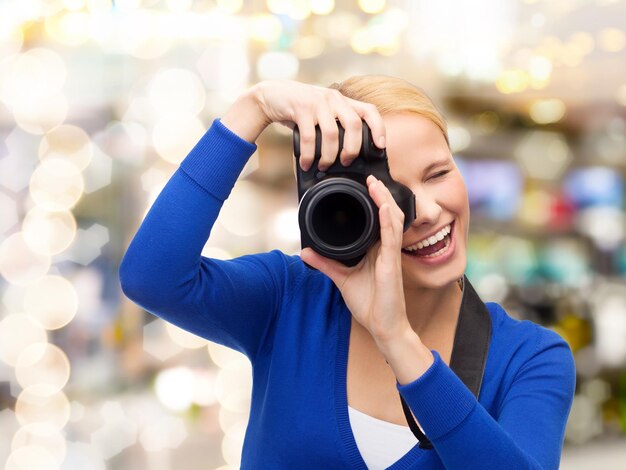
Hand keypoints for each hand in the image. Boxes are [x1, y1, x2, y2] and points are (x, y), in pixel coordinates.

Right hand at [221, 80, 385, 170]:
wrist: (270, 96)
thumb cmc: (299, 110)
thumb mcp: (322, 113)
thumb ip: (336, 125)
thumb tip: (349, 154)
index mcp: (343, 101)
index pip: (369, 111)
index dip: (379, 128)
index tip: (381, 146)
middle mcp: (334, 98)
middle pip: (354, 125)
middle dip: (352, 149)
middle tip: (345, 162)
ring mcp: (318, 102)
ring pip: (332, 134)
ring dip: (328, 155)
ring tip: (323, 166)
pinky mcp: (301, 107)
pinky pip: (309, 137)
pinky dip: (308, 154)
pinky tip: (306, 163)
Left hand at [300, 175, 412, 345]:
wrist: (383, 327)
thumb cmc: (370, 304)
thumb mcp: (341, 279)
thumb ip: (325, 263)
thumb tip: (305, 252)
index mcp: (377, 250)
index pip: (379, 220)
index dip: (376, 201)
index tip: (365, 185)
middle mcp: (386, 249)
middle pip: (388, 214)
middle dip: (380, 194)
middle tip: (370, 177)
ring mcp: (390, 255)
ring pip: (392, 220)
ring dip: (384, 200)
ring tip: (375, 184)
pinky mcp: (392, 264)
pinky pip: (391, 237)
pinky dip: (387, 221)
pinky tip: (383, 208)